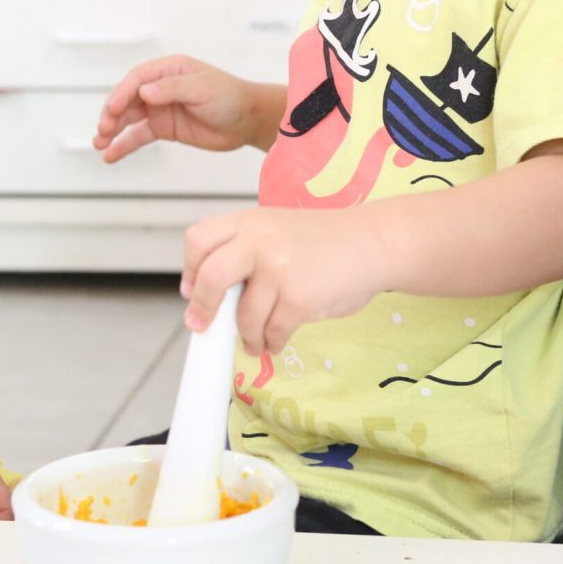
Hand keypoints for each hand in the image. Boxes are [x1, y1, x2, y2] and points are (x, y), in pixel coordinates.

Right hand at [93, 55, 263, 162]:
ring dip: (112, 129)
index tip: (112, 108)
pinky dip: (124, 144)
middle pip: (127, 98)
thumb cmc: (230, 97)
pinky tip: (111, 155)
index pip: (137, 79)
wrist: (247, 121)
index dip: (122, 93)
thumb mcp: (203, 88)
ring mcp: (159, 108)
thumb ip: (173, 89)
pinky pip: (138, 136)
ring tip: (100, 143)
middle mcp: (159, 88)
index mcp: (168, 70)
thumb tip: (144, 92)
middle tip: (104, 129)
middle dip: (112, 113)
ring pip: (128, 118)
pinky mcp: (163, 128)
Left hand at [181, 205, 385, 353]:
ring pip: (244, 316)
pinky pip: (272, 332)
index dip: (190, 270)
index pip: (199, 240)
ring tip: (255, 339)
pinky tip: (276, 339)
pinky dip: (271, 342)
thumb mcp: (274, 228)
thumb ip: (242, 249)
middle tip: (202, 325)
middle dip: (203, 307)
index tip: (192, 291)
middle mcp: (259, 240)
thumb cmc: (323, 240)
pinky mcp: (300, 299)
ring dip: (247, 336)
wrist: (372, 243)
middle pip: (211, 276)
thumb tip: (206, 292)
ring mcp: (280, 269)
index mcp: (248, 221)